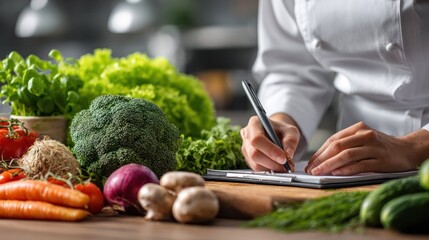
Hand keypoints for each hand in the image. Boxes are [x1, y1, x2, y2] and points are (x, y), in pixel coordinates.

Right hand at [240, 113, 299, 171]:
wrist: (275, 134)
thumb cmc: (281, 130)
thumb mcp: (291, 131)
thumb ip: (291, 141)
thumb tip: (288, 155)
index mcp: (255, 124)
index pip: (257, 139)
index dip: (270, 150)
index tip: (284, 158)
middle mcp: (246, 135)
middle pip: (254, 153)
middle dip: (272, 163)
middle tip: (286, 166)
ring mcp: (245, 148)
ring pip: (255, 164)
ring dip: (271, 168)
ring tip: (284, 167)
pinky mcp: (247, 159)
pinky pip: (256, 169)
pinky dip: (269, 171)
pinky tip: (277, 167)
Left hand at [305, 122, 428, 175]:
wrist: (407, 149)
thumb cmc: (380, 146)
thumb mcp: (362, 138)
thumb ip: (345, 144)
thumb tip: (321, 158)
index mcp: (358, 128)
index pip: (333, 140)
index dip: (319, 152)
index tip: (309, 163)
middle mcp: (365, 136)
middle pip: (337, 146)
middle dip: (321, 159)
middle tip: (311, 169)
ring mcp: (374, 147)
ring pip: (347, 155)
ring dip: (330, 165)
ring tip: (319, 173)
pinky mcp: (381, 160)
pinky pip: (361, 165)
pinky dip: (347, 169)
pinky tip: (337, 173)